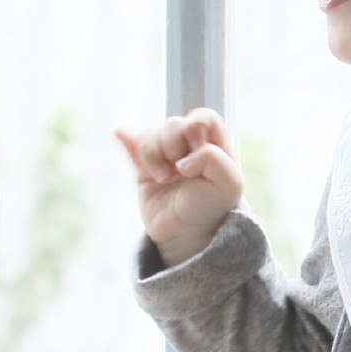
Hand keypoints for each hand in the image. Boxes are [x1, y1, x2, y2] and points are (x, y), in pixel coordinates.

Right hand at [115, 108, 244, 266]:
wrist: (188, 234)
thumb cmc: (213, 207)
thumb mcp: (229, 184)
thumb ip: (213, 159)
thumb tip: (182, 159)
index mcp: (213, 143)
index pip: (203, 117)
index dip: (196, 127)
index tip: (196, 148)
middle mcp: (188, 145)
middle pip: (173, 123)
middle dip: (173, 144)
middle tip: (178, 171)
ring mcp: (165, 155)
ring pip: (150, 135)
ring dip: (153, 154)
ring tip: (162, 178)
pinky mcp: (144, 168)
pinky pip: (131, 144)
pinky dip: (126, 137)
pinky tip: (120, 134)